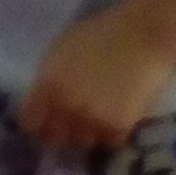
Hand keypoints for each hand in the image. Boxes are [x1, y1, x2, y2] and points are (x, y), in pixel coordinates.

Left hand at [20, 3, 174, 151]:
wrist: (145, 35)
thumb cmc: (102, 32)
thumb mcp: (63, 48)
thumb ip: (50, 77)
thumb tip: (45, 97)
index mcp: (48, 85)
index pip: (30, 123)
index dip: (37, 123)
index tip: (44, 122)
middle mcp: (66, 107)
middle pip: (55, 138)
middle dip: (60, 131)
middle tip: (71, 122)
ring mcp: (92, 120)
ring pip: (83, 142)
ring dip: (87, 133)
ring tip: (97, 118)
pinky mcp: (118, 127)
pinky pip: (109, 141)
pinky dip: (111, 133)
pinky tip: (117, 117)